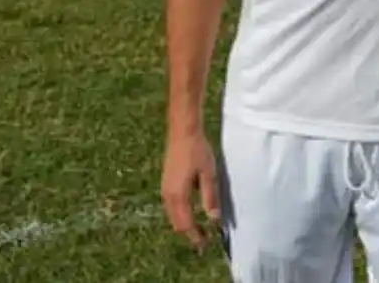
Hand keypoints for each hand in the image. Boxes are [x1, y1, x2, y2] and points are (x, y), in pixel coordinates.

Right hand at [161, 131, 220, 249]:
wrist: (182, 133)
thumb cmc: (198, 151)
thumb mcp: (209, 174)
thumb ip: (210, 197)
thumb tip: (213, 219)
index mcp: (178, 195)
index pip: (186, 224)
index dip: (195, 237)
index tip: (205, 246)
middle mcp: (168, 196)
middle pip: (177, 223)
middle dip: (189, 234)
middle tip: (204, 241)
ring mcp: (165, 190)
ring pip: (173, 216)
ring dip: (184, 225)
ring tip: (199, 231)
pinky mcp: (166, 184)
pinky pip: (171, 207)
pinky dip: (180, 215)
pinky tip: (191, 214)